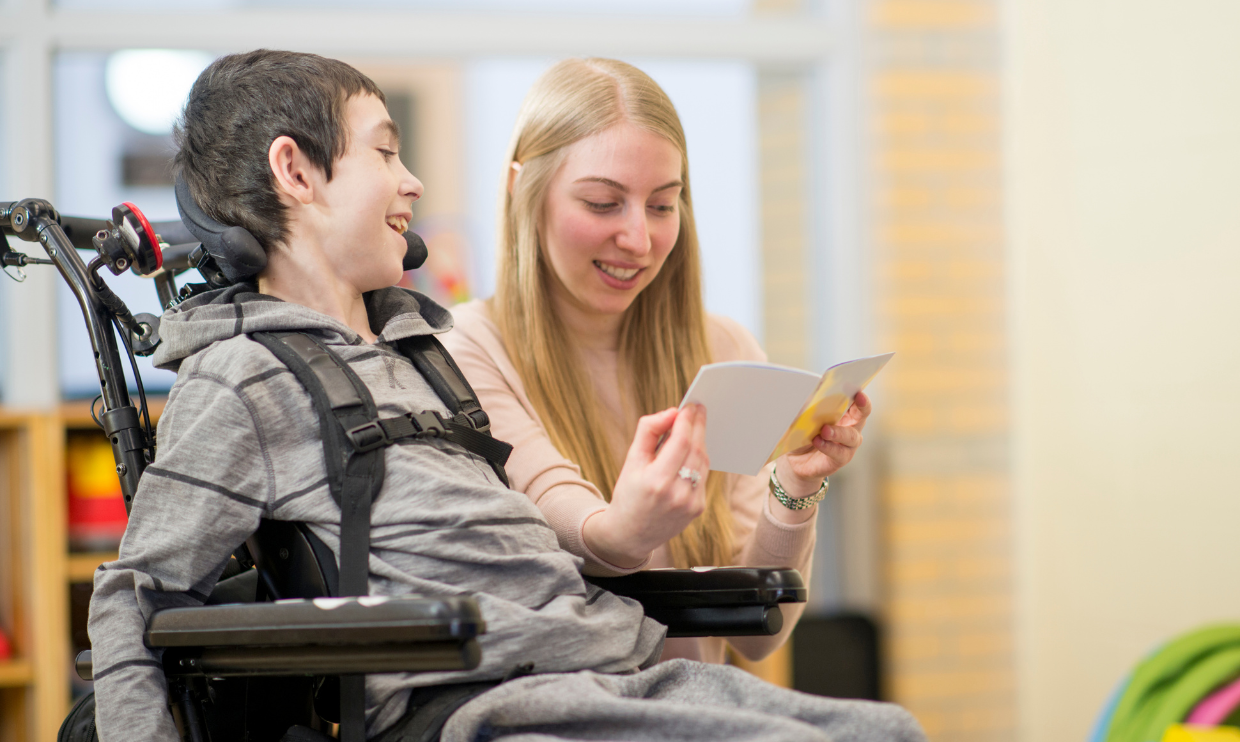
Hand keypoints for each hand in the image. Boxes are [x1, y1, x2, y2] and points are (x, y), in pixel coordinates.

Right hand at [582, 405, 709, 568]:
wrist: (630, 534)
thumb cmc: (628, 493)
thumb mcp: (630, 461)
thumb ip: (648, 432)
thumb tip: (671, 413)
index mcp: (656, 481)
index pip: (681, 442)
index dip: (687, 421)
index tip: (689, 406)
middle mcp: (676, 494)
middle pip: (696, 450)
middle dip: (698, 426)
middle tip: (697, 410)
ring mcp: (690, 504)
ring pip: (703, 462)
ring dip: (700, 441)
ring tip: (693, 427)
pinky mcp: (698, 509)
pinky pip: (703, 476)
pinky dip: (698, 461)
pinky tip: (691, 452)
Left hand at [780, 391, 871, 494]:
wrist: (795, 459)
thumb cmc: (802, 432)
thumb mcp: (803, 416)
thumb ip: (809, 405)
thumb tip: (809, 394)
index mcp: (843, 411)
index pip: (856, 399)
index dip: (859, 392)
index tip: (858, 386)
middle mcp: (850, 426)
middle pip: (862, 414)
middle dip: (862, 405)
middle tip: (858, 397)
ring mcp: (848, 444)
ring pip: (851, 436)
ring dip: (838, 431)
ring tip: (825, 430)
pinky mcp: (840, 458)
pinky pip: (839, 452)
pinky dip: (828, 446)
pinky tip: (818, 441)